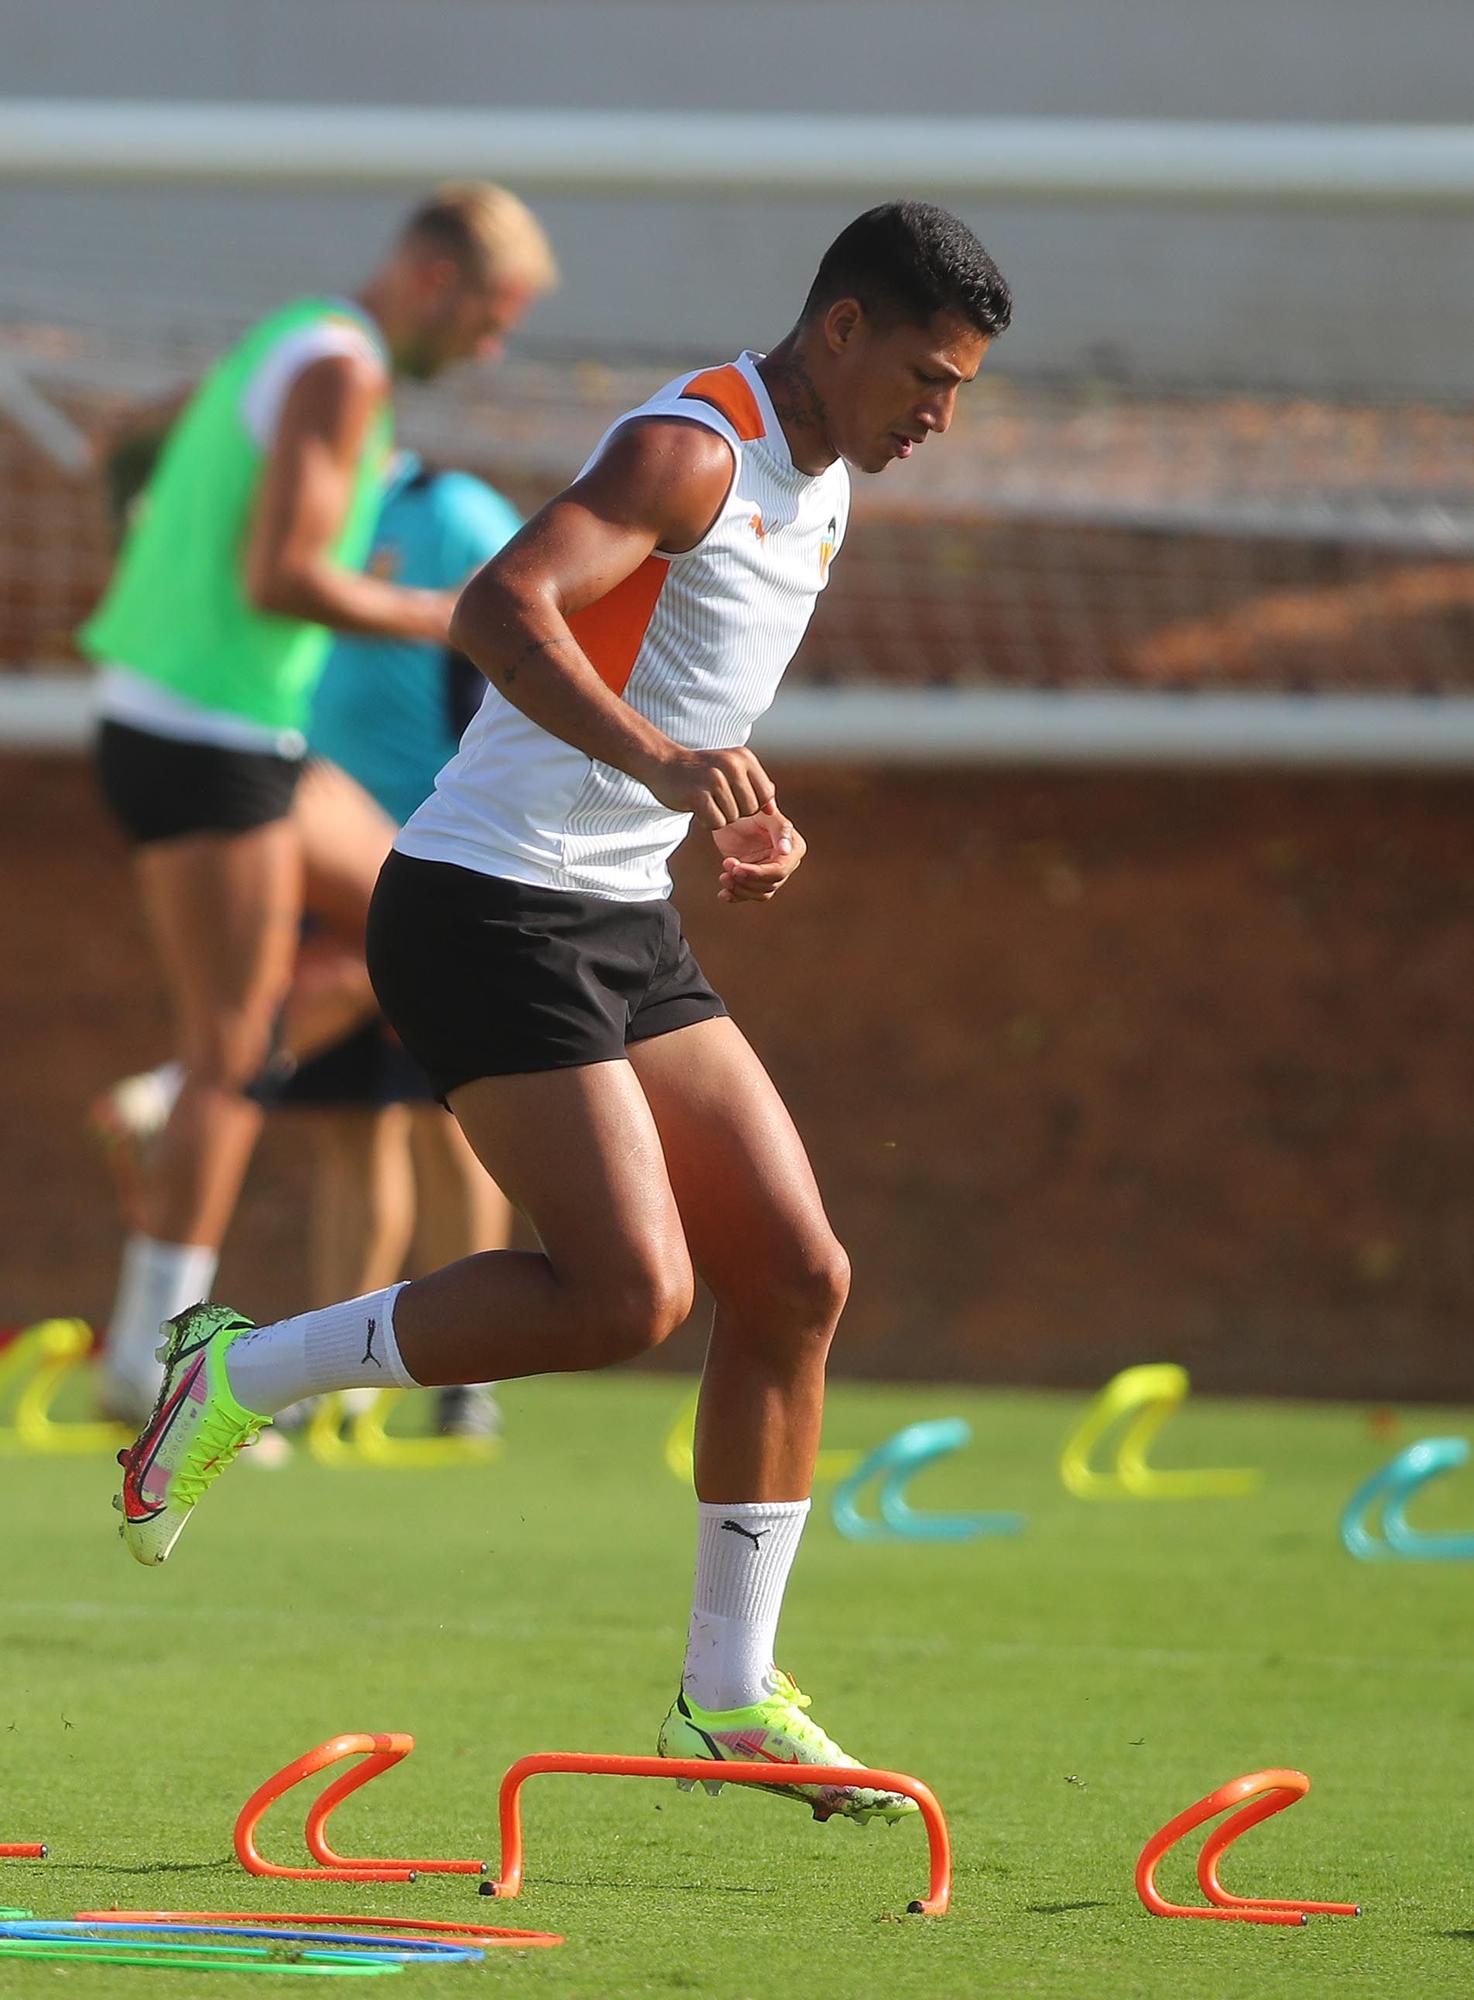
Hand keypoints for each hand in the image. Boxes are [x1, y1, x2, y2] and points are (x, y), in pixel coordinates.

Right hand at [641, 744, 775, 828]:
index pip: (766, 795)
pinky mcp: (698, 795)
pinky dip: (707, 822)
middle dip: (736, 812)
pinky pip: (716, 823)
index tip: (735, 798)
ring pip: (733, 818)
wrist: (663, 763)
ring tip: (706, 801)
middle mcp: (732, 765)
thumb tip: (772, 810)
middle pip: (751, 810)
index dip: (753, 805)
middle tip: (717, 800)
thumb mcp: (731, 769)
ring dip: (719, 817)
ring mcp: (715, 780)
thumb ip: (755, 786)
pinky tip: (698, 809)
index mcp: (744, 758)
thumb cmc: (701, 771)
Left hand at [712, 800, 805, 903]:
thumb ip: (778, 826)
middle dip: (746, 879)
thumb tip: (786, 849)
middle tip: (726, 864)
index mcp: (793, 848)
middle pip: (770, 884)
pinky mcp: (754, 878)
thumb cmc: (750, 807)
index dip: (758, 873)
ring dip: (740, 888)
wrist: (730, 811)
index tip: (736, 866)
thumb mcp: (763, 812)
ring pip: (760, 893)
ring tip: (723, 876)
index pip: (779, 870)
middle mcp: (786, 863)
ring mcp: (770, 872)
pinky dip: (736, 896)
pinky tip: (723, 894)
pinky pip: (749, 895)